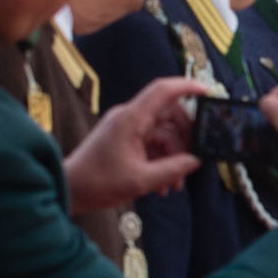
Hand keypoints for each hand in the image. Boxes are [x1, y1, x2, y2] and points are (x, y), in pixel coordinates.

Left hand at [64, 76, 204, 210]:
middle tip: (193, 161)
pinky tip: (162, 185)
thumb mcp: (140, 180)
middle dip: (185, 139)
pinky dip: (162, 162)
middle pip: (170, 115)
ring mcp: (127, 128)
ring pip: (164, 134)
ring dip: (174, 157)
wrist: (70, 190)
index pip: (163, 91)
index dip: (187, 87)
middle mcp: (130, 118)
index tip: (208, 93)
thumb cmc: (98, 183)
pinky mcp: (126, 140)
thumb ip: (172, 169)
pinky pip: (153, 144)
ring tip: (174, 184)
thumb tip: (195, 161)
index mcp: (131, 119)